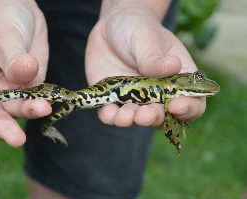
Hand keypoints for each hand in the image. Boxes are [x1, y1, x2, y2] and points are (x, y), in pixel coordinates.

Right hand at [0, 0, 49, 146]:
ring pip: (14, 109)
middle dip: (3, 126)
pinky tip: (50, 103)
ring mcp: (6, 89)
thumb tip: (25, 72)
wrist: (18, 9)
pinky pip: (34, 99)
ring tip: (42, 110)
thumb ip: (13, 58)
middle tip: (16, 139)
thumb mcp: (3, 36)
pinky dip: (42, 102)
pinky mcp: (28, 86)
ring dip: (27, 113)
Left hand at [85, 1, 205, 127]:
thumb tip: (173, 66)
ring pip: (135, 118)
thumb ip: (154, 55)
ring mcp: (133, 99)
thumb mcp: (147, 37)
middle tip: (146, 115)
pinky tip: (107, 113)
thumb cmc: (137, 29)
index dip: (188, 108)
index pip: (192, 101)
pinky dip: (109, 116)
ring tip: (123, 116)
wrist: (111, 28)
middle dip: (153, 118)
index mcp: (176, 79)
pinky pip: (111, 113)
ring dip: (130, 121)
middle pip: (162, 116)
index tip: (176, 106)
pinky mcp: (112, 99)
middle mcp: (157, 94)